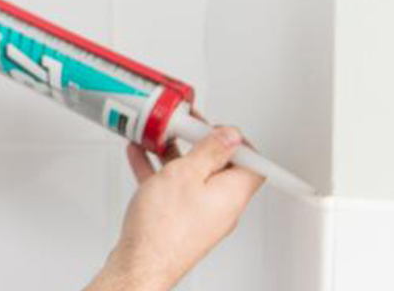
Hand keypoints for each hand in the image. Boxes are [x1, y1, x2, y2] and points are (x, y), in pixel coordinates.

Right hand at [96, 127, 264, 290]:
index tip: (218, 129)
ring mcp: (201, 217)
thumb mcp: (186, 173)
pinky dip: (162, 174)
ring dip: (177, 156)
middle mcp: (222, 207)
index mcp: (233, 193)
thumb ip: (209, 150)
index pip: (253, 163)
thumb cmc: (163, 228)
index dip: (238, 141)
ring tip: (159, 139)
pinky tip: (144, 159)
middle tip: (185, 129)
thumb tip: (229, 135)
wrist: (140, 264)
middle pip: (220, 167)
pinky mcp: (180, 223)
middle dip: (200, 144)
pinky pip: (175, 191)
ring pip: (193, 178)